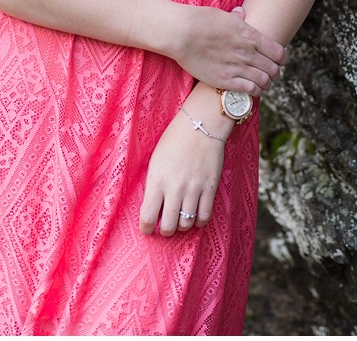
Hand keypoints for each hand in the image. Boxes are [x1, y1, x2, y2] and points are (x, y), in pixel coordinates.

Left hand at [139, 93, 231, 235]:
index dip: (146, 228)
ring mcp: (194, 188)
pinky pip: (205, 215)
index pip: (147, 217)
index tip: (148, 228)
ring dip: (182, 226)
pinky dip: (199, 222)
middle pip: (168, 226)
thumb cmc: (174, 140)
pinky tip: (196, 217)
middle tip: (166, 226)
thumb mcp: (156, 161)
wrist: (202, 125)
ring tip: (181, 220)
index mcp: (157, 180)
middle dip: (165, 231)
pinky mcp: (210, 187)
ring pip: (186, 223)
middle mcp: (175, 187)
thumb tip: (153, 207)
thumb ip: (154, 184)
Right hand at [168, 5, 284, 92]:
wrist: (182, 33)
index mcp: (251, 35)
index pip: (279, 52)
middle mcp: (248, 52)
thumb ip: (237, 18)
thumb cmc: (201, 20)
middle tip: (270, 74)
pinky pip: (250, 90)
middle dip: (274, 73)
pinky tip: (252, 90)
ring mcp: (238, 67)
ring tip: (262, 83)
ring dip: (266, 84)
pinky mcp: (226, 80)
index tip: (279, 61)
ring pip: (265, 81)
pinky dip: (255, 91)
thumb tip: (241, 12)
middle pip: (274, 69)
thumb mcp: (223, 15)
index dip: (282, 59)